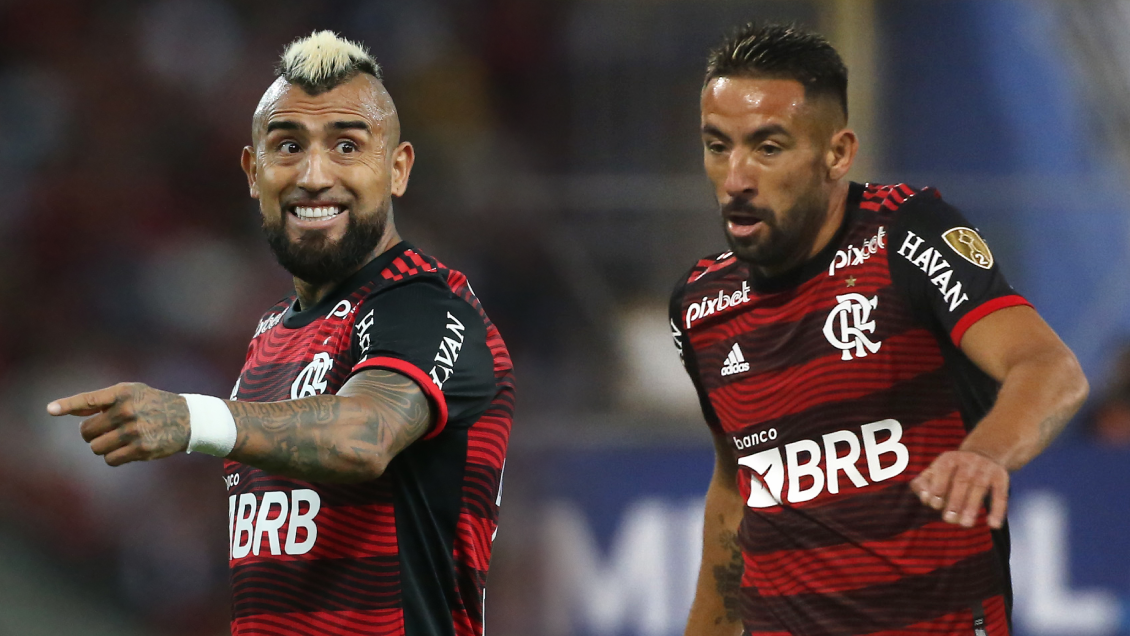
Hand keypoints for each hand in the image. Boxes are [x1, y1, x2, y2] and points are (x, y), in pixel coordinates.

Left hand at [47, 383, 190, 465]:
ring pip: (96, 448)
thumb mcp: (131, 394)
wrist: (188, 418)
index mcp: (122, 393)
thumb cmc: (152, 404)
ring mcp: (134, 431)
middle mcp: (127, 411)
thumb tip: (65, 410)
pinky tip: (128, 449)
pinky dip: (115, 457)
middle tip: (107, 430)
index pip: (89, 399)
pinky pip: (110, 460)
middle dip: (92, 433)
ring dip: (103, 446)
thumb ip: (100, 402)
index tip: (50, 409)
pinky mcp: (141, 449)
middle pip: (86, 431)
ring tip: (120, 439)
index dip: (67, 404)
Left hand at [909, 450, 1008, 528]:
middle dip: (955, 500)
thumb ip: (924, 483)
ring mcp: (986, 468)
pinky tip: (993, 525)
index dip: (938, 486)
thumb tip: (923, 497)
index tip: (934, 504)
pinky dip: (998, 510)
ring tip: (966, 524)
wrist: (986, 453)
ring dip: (972, 507)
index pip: (942, 471)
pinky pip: (1001, 494)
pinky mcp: (1001, 476)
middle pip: (961, 481)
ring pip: (979, 488)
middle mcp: (968, 461)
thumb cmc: (953, 470)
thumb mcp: (936, 470)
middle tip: (949, 519)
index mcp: (949, 458)